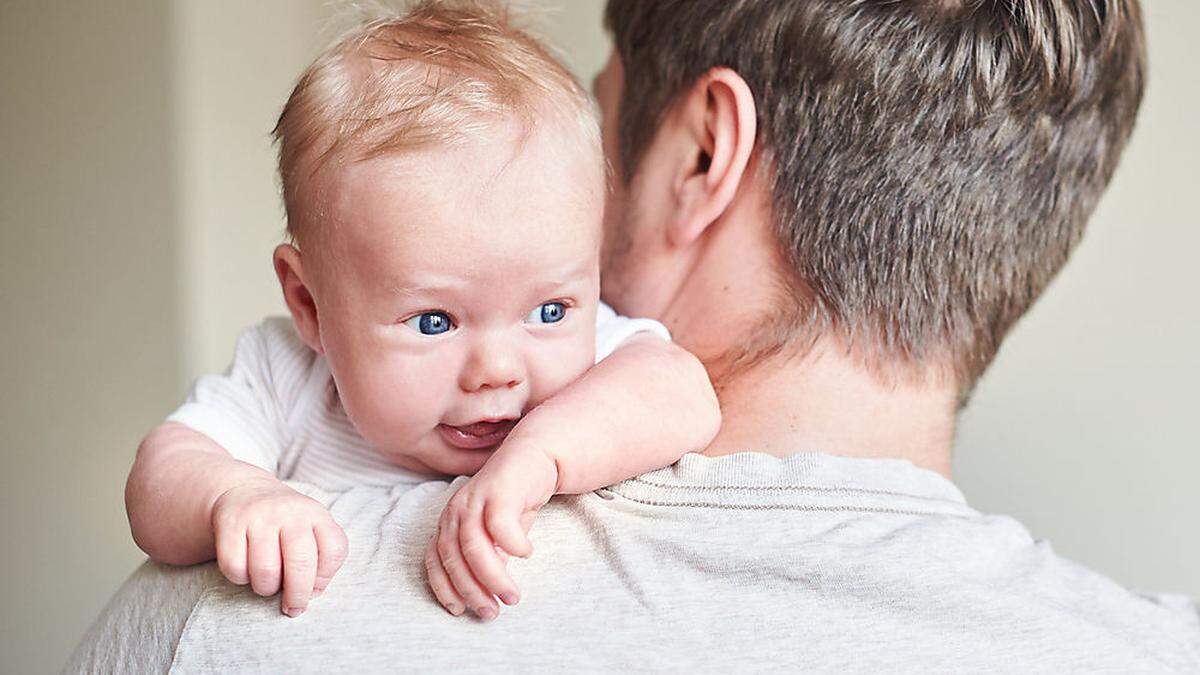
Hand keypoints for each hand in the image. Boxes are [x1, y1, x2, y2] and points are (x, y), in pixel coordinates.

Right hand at [210, 477, 347, 616]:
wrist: (244, 491)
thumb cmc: (284, 524)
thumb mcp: (311, 530)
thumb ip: (320, 560)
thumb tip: (310, 595)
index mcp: (316, 514)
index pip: (334, 550)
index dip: (325, 578)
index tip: (314, 588)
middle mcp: (290, 512)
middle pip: (301, 564)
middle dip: (297, 596)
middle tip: (293, 608)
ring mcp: (259, 516)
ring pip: (266, 572)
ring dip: (266, 589)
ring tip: (267, 582)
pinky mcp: (230, 524)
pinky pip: (236, 569)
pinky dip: (240, 579)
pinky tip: (246, 569)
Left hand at [425, 442, 556, 619]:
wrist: (536, 457)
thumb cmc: (515, 499)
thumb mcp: (497, 535)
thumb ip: (488, 558)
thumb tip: (487, 591)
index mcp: (450, 521)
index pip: (436, 559)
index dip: (444, 587)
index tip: (460, 611)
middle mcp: (456, 509)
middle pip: (453, 556)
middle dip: (470, 590)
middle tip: (492, 612)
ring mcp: (476, 498)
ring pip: (474, 545)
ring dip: (492, 577)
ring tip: (511, 596)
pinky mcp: (500, 489)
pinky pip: (500, 525)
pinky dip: (512, 545)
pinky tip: (526, 553)